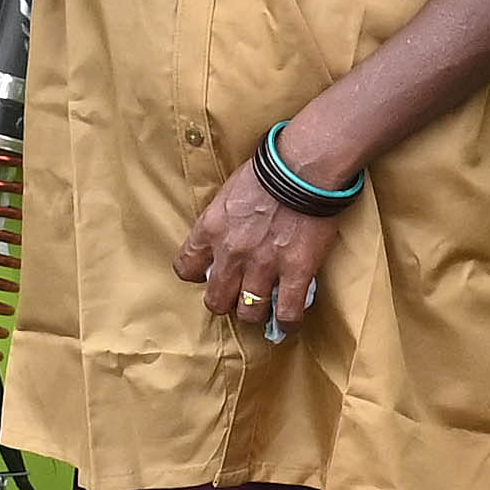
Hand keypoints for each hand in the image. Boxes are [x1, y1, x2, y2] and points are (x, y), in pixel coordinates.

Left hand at [175, 163, 332, 341]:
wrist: (303, 167)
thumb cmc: (269, 171)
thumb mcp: (230, 192)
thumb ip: (223, 218)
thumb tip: (228, 232)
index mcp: (211, 229)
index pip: (186, 267)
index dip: (198, 276)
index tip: (210, 274)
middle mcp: (231, 253)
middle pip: (216, 300)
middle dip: (226, 302)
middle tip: (239, 295)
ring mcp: (263, 266)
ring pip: (249, 312)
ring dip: (255, 312)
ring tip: (264, 308)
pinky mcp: (295, 272)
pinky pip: (287, 312)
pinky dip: (288, 322)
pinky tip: (289, 321)